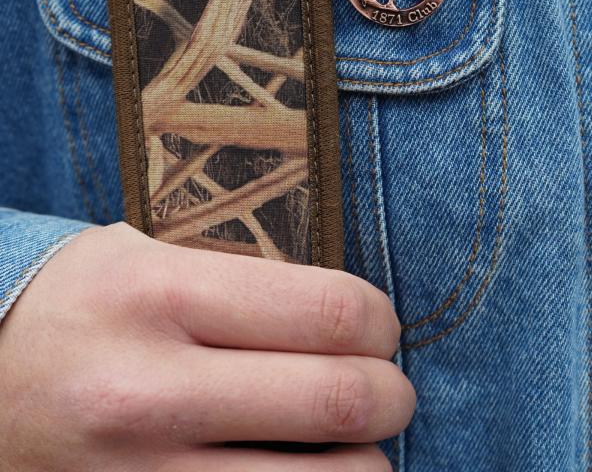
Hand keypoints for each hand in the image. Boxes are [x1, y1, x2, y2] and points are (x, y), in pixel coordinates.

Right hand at [0, 223, 412, 470]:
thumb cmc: (82, 306)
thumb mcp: (149, 260)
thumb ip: (249, 283)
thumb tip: (360, 322)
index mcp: (162, 295)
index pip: (332, 311)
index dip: (382, 324)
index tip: (379, 331)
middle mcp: (147, 389)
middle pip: (340, 401)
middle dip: (391, 399)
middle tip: (387, 393)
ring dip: (364, 468)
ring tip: (351, 447)